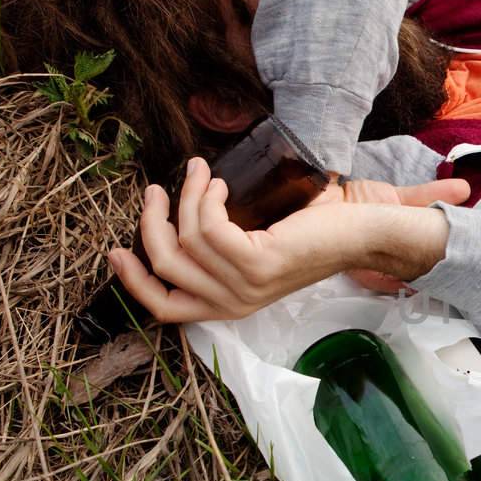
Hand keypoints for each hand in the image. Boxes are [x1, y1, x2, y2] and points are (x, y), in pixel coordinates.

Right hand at [109, 158, 468, 322]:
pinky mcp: (259, 263)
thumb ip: (220, 243)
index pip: (165, 308)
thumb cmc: (313, 230)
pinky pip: (207, 229)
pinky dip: (203, 200)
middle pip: (164, 269)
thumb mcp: (257, 243)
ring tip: (198, 173)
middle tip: (155, 189)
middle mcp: (234, 303)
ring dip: (184, 197)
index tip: (116, 249)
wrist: (363, 231)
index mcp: (229, 304)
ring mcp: (247, 286)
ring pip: (185, 240)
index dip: (134, 281)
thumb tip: (180, 209)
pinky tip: (215, 183)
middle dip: (150, 224)